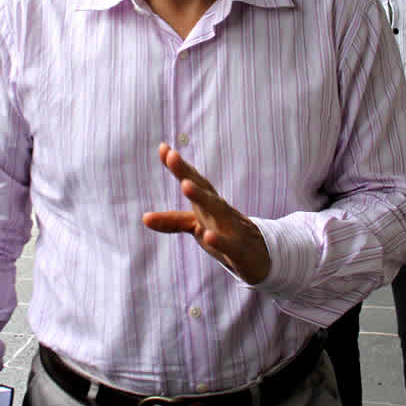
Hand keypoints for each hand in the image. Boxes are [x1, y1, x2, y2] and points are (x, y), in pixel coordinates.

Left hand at [142, 143, 271, 283]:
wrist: (261, 258)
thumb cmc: (226, 236)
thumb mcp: (197, 227)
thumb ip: (172, 221)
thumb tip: (144, 217)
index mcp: (210, 205)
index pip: (194, 181)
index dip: (178, 167)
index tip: (163, 148)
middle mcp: (221, 212)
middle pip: (204, 189)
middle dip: (187, 173)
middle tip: (172, 156)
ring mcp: (233, 229)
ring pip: (218, 210)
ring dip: (201, 197)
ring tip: (185, 186)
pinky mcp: (240, 252)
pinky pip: (230, 245)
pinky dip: (219, 240)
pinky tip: (206, 236)